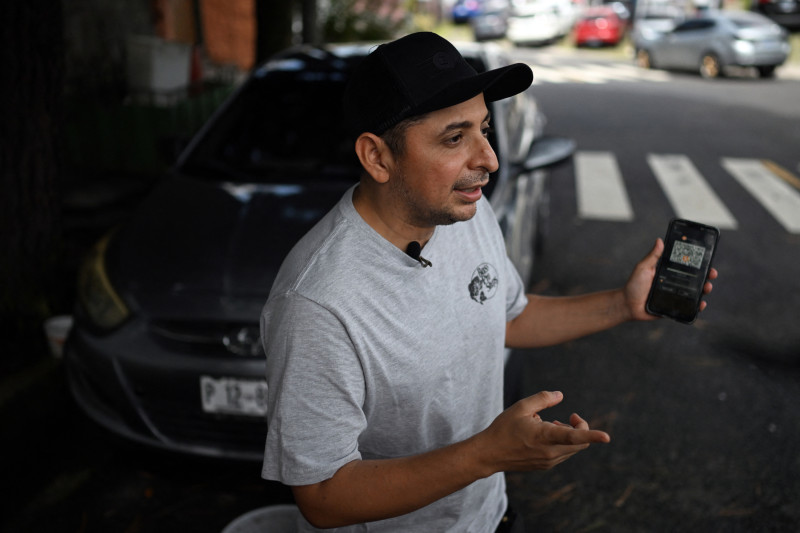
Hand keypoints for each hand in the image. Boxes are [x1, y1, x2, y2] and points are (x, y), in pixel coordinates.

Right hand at [476, 391, 609, 473]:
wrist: (489, 454)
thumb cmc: (504, 428)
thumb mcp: (521, 407)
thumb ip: (543, 399)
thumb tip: (560, 395)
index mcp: (544, 436)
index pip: (574, 436)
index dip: (592, 435)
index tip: (607, 437)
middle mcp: (550, 452)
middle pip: (580, 442)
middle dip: (581, 427)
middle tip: (570, 416)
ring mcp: (548, 461)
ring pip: (573, 448)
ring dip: (571, 435)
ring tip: (551, 424)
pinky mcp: (545, 465)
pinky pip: (564, 453)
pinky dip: (563, 442)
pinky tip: (546, 434)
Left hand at [623, 238, 717, 320]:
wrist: (627, 305)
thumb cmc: (634, 285)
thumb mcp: (643, 268)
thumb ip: (652, 256)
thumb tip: (659, 240)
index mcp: (669, 272)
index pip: (687, 267)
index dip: (699, 263)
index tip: (707, 258)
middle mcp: (675, 283)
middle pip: (695, 279)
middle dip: (707, 276)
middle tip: (712, 273)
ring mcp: (676, 296)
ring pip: (695, 293)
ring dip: (704, 290)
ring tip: (708, 287)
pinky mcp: (674, 307)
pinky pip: (689, 307)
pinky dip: (697, 306)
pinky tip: (701, 304)